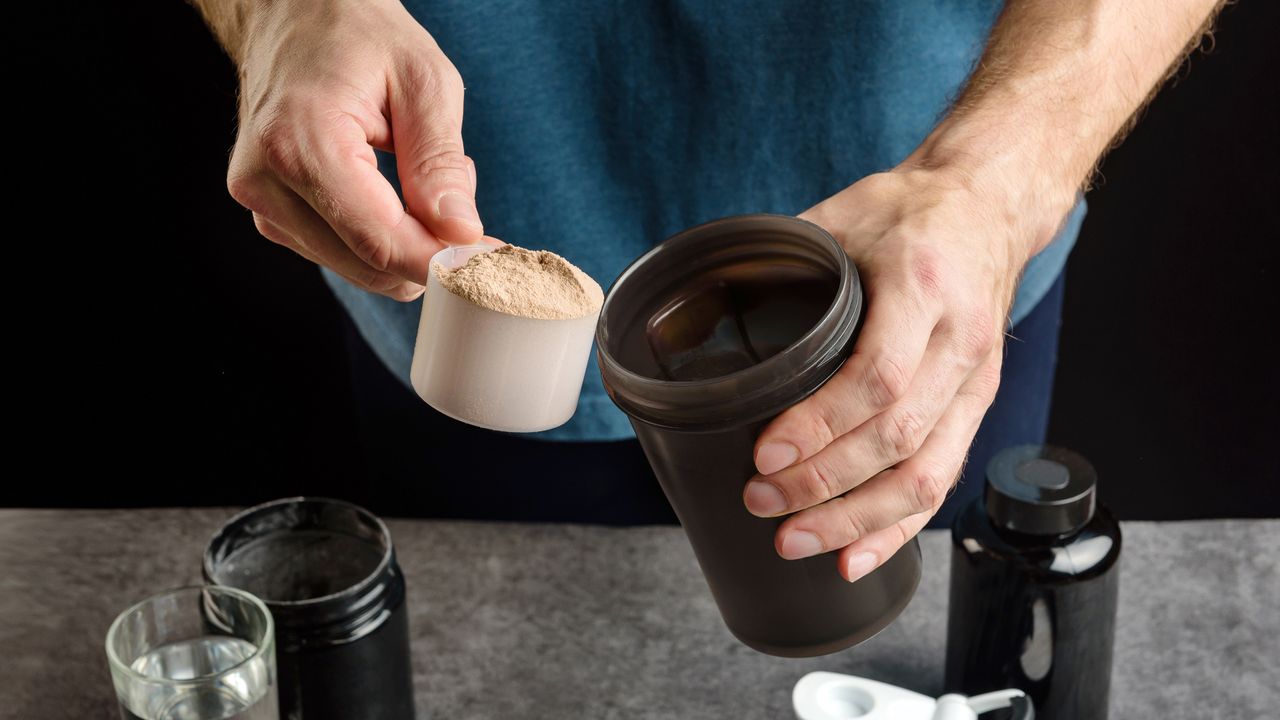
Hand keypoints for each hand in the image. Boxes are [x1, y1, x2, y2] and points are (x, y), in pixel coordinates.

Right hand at [225, 0, 486, 300]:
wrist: (293, 11)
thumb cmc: (360, 34)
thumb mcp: (424, 81)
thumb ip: (440, 162)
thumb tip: (460, 234)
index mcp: (301, 141)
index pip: (379, 240)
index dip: (439, 260)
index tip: (485, 258)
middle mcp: (266, 180)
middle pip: (368, 263)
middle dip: (426, 249)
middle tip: (460, 201)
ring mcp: (260, 200)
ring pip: (356, 266)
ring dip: (404, 242)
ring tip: (418, 177)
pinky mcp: (268, 211)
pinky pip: (338, 252)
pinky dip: (378, 238)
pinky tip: (391, 191)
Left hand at [744, 167, 1055, 580]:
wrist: (988, 205)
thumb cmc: (908, 211)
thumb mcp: (842, 214)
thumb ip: (782, 260)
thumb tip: (703, 298)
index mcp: (922, 285)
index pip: (876, 377)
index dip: (819, 426)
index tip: (765, 455)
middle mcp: (959, 340)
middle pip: (897, 438)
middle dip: (824, 484)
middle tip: (761, 502)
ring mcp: (974, 380)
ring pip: (927, 473)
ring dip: (857, 520)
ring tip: (795, 541)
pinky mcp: (976, 405)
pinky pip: (943, 480)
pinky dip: (899, 527)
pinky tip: (855, 556)